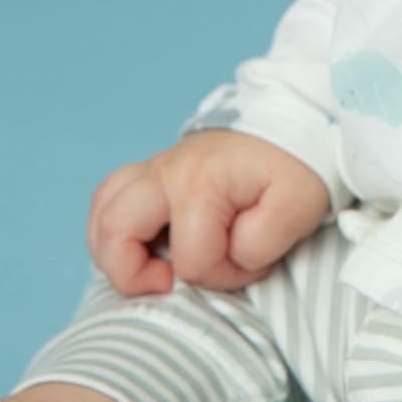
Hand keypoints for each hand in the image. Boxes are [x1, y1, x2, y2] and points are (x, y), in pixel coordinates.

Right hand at [87, 132, 331, 296]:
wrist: (295, 119)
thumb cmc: (298, 165)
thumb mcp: (299, 206)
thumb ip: (263, 242)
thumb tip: (230, 256)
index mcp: (201, 182)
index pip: (192, 262)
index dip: (223, 276)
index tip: (252, 264)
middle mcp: (166, 171)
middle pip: (114, 232)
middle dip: (134, 275)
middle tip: (170, 282)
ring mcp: (155, 167)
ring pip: (102, 213)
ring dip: (114, 252)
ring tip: (151, 268)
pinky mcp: (153, 171)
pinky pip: (108, 200)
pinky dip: (114, 230)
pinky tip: (142, 246)